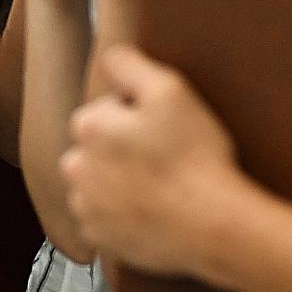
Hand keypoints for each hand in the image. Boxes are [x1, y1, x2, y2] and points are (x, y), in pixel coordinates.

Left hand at [61, 45, 246, 277]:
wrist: (216, 225)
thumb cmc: (195, 158)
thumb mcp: (169, 90)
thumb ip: (130, 64)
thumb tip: (109, 54)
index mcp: (89, 127)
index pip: (102, 110)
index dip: (133, 116)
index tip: (160, 129)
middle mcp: (76, 166)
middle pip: (95, 147)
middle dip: (119, 148)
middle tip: (161, 158)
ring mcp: (86, 205)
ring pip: (96, 182)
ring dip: (117, 181)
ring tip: (158, 185)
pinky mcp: (100, 236)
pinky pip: (103, 217)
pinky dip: (121, 213)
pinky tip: (151, 209)